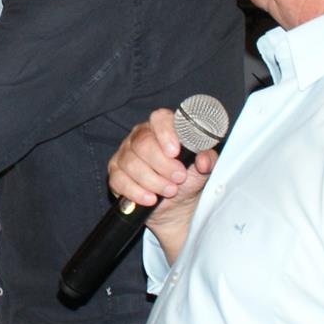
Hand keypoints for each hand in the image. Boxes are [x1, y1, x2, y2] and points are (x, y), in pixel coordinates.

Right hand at [108, 110, 215, 243]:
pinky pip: (119, 180)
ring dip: (153, 181)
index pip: (159, 118)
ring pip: (131, 164)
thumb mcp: (203, 168)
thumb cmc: (188, 178)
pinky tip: (151, 199)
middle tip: (179, 177)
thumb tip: (203, 159)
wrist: (176, 204)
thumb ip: (207, 159)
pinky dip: (137, 192)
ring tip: (170, 191)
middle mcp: (140, 137)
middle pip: (143, 144)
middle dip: (163, 165)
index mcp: (163, 128)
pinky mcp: (115, 174)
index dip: (166, 133)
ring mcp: (125, 155)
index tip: (175, 151)